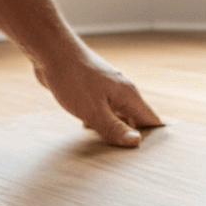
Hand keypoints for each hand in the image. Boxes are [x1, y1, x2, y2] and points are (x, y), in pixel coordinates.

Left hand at [32, 40, 162, 146]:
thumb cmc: (72, 79)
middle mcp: (122, 91)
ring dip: (113, 127)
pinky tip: (86, 125)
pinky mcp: (94, 87)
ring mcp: (108, 87)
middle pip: (136, 118)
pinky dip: (100, 118)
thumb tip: (136, 142)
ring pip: (118, 113)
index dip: (155, 138)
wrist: (51, 51)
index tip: (152, 154)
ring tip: (103, 142)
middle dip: (131, 135)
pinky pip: (104, 107)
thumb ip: (115, 128)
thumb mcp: (93, 111)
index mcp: (128, 96)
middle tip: (123, 153)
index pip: (152, 120)